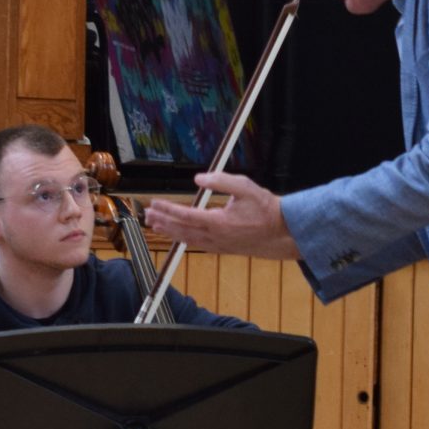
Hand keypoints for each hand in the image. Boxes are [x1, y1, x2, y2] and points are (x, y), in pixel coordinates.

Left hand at [142, 171, 300, 260]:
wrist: (280, 232)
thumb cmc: (265, 208)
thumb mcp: (245, 187)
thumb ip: (221, 180)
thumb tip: (199, 178)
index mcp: (219, 222)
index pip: (186, 215)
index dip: (168, 209)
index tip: (155, 203)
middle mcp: (215, 237)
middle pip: (181, 230)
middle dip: (163, 221)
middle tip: (147, 214)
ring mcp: (217, 245)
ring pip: (187, 239)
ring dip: (169, 232)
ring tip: (155, 225)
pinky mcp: (221, 249)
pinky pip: (196, 244)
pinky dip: (183, 238)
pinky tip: (176, 234)